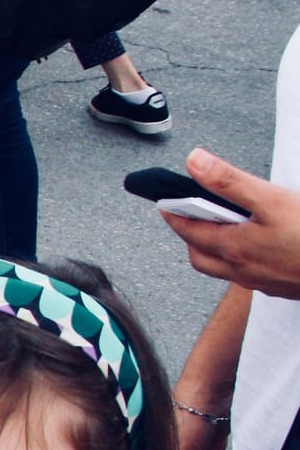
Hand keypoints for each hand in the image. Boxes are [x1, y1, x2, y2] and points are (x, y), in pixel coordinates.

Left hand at [163, 147, 299, 298]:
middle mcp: (243, 271)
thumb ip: (229, 182)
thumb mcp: (271, 199)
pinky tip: (262, 247)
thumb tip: (194, 162)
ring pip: (226, 269)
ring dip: (218, 250)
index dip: (174, 214)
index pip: (188, 231)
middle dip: (192, 236)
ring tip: (228, 228)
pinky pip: (251, 276)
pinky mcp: (284, 287)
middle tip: (193, 215)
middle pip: (202, 257)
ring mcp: (263, 282)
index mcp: (233, 248)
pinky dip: (244, 260)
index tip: (165, 203)